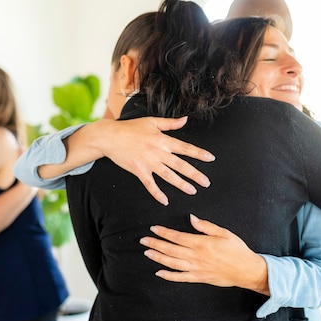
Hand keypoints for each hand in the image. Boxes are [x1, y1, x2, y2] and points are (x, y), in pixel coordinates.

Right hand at [99, 117, 214, 205]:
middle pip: (180, 165)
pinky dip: (157, 193)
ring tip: (192, 191)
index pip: (185, 148)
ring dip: (181, 184)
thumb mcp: (152, 122)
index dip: (199, 153)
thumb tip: (185, 119)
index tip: (210, 159)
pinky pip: (150, 185)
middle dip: (195, 174)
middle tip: (206, 183)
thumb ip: (170, 123)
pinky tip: (165, 200)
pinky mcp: (139, 171)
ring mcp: (148, 163)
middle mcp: (158, 152)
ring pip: (169, 176)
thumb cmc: (130, 128)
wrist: (110, 137)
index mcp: (163, 140)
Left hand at [139, 214, 268, 293]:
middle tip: (143, 240)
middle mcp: (196, 256)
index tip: (154, 228)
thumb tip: (191, 218)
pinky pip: (180, 277)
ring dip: (158, 258)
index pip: (177, 236)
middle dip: (155, 244)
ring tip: (147, 252)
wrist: (246, 270)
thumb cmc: (237, 250)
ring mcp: (196, 268)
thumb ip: (206, 226)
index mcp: (202, 243)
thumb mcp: (224, 232)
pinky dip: (168, 275)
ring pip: (172, 263)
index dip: (164, 232)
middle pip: (170, 249)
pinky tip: (159, 272)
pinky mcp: (199, 278)